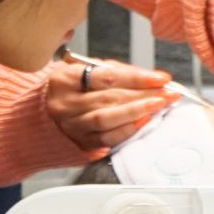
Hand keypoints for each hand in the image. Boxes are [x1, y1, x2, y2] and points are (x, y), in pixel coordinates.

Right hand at [46, 58, 172, 153]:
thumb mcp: (84, 70)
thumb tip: (150, 79)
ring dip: (138, 112)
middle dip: (144, 95)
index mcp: (64, 79)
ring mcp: (71, 126)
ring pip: (107, 120)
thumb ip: (115, 72)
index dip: (137, 77)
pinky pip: (108, 138)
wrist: (44, 113)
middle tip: (168, 92)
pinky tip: (144, 121)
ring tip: (160, 105)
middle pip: (109, 99)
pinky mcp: (81, 143)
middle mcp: (65, 104)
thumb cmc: (71, 88)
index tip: (160, 78)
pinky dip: (129, 130)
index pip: (106, 77)